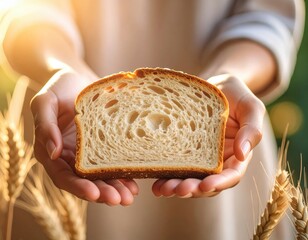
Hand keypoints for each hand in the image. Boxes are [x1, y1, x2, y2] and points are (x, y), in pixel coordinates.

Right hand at [30, 69, 138, 204]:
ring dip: (115, 188)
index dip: (79, 187)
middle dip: (102, 192)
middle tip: (120, 199)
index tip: (95, 194)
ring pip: (101, 177)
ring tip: (129, 196)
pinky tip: (135, 182)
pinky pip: (112, 163)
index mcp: (51, 152)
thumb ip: (45, 126)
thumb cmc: (59, 87)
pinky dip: (122, 174)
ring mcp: (87, 153)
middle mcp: (70, 157)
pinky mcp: (103, 146)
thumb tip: (52, 153)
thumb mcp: (45, 102)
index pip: (63, 176)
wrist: (78, 77)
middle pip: (85, 182)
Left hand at [152, 74, 264, 197]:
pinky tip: (156, 182)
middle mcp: (218, 161)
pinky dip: (166, 177)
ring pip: (190, 179)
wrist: (215, 85)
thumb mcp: (250, 107)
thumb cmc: (236, 95)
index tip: (205, 185)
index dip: (219, 183)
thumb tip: (243, 155)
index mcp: (237, 155)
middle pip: (207, 183)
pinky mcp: (184, 151)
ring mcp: (200, 158)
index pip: (231, 175)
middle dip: (193, 189)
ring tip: (164, 189)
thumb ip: (252, 129)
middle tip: (178, 189)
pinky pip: (176, 167)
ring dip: (177, 187)